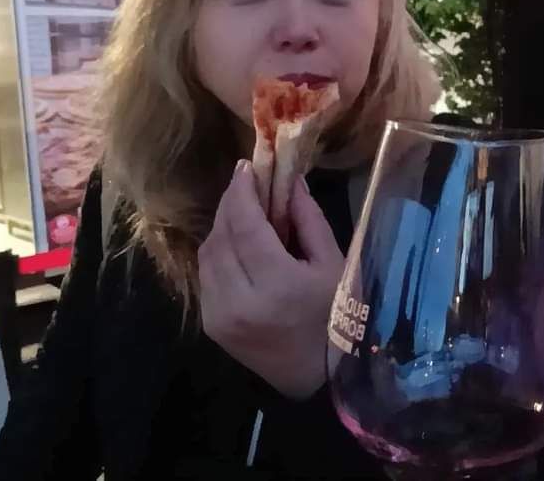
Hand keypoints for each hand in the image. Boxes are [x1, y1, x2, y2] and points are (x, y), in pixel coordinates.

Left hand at [198, 160, 344, 399]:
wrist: (319, 378)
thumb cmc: (336, 316)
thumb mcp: (333, 264)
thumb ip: (308, 219)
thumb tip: (288, 180)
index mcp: (277, 285)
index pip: (245, 225)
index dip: (241, 191)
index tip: (245, 167)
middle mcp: (240, 301)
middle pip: (221, 236)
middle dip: (231, 203)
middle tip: (245, 182)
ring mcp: (220, 316)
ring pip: (208, 254)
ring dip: (222, 226)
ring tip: (242, 210)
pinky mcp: (212, 325)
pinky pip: (207, 276)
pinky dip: (219, 252)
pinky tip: (237, 243)